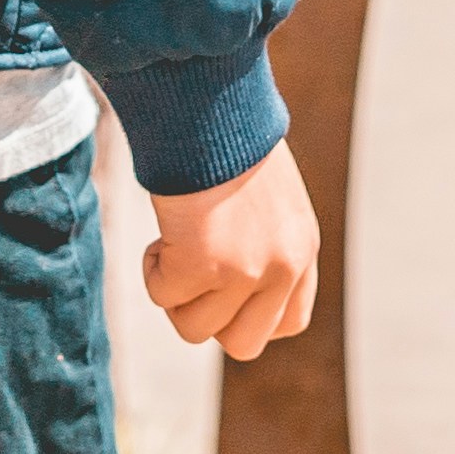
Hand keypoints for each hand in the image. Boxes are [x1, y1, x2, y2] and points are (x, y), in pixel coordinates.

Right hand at [143, 142, 319, 360]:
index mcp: (302, 250)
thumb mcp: (270, 200)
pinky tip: (162, 232)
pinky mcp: (201, 265)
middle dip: (209, 317)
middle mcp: (281, 268)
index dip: (249, 315)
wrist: (211, 109)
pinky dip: (152, 270)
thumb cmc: (229, 141)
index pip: (289, 323)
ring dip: (175, 294)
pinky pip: (163, 296)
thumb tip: (230, 284)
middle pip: (243, 344)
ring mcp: (244, 271)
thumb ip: (265, 243)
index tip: (223, 287)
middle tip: (192, 274)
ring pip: (195, 329)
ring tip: (174, 245)